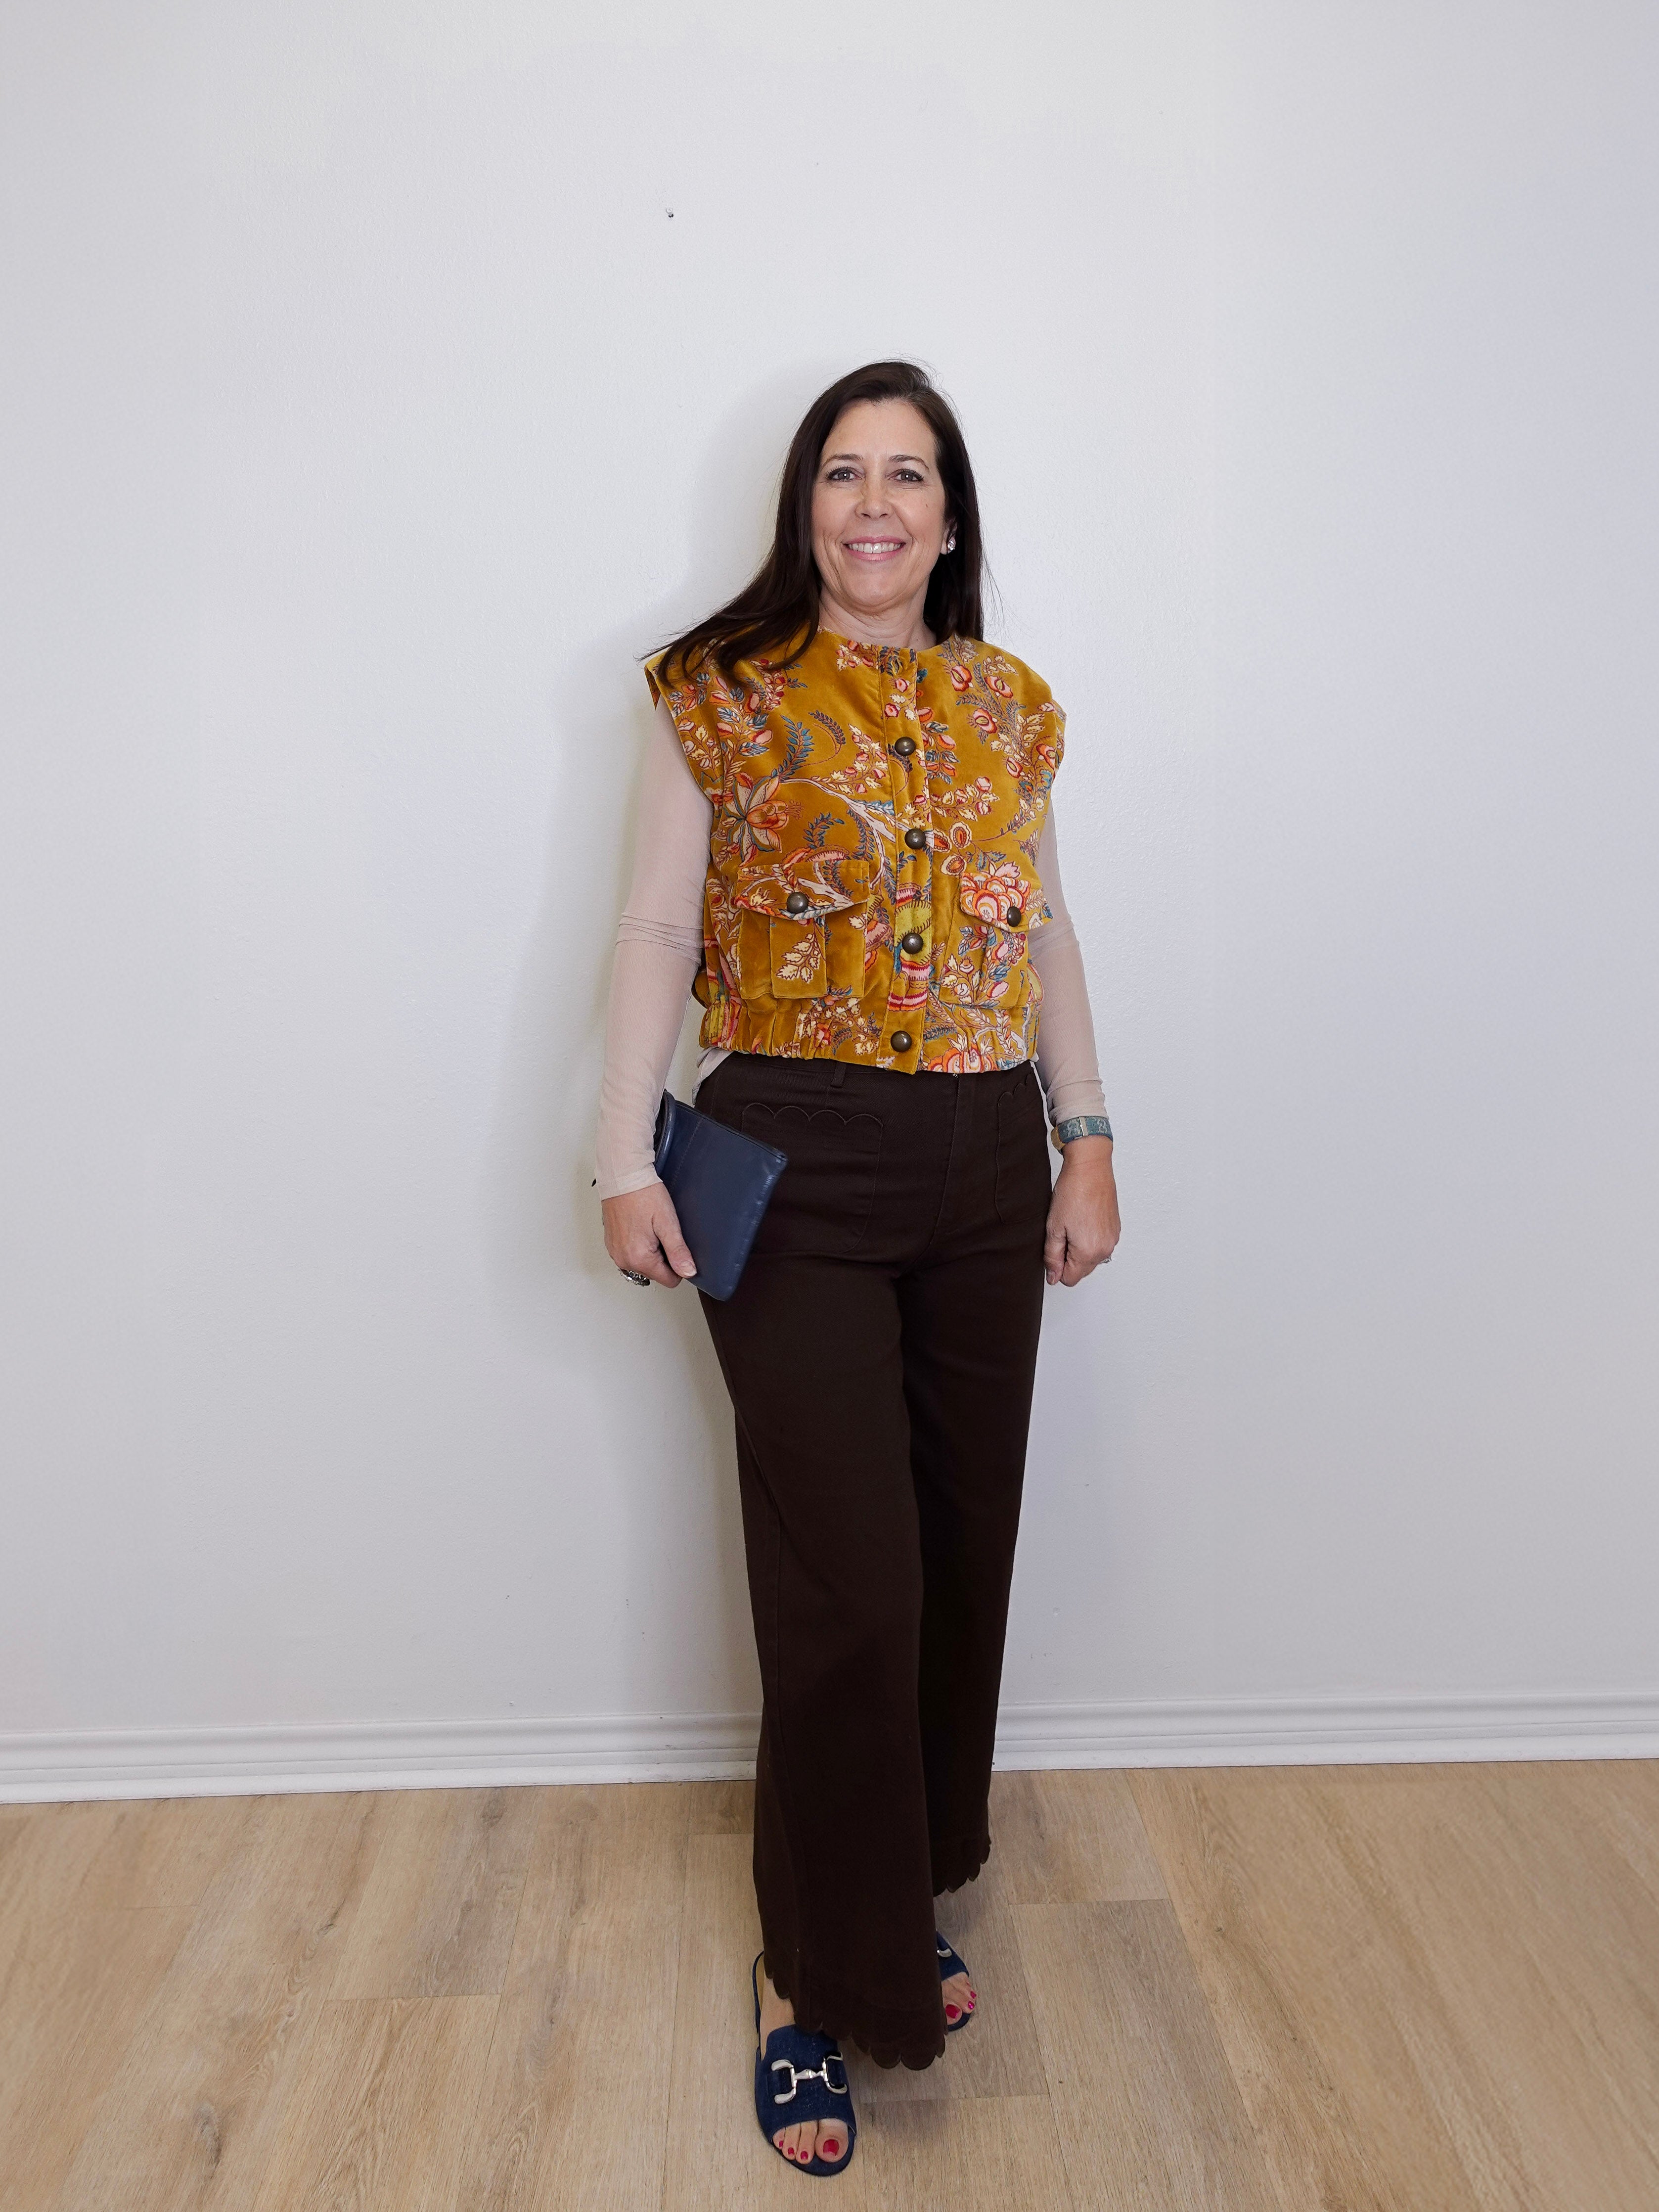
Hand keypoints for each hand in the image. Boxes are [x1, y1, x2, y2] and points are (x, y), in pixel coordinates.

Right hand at [601, 1181, 697, 1288]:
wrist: (622, 1177)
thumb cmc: (643, 1195)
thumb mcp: (668, 1223)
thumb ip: (678, 1251)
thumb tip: (688, 1272)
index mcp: (639, 1258)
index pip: (670, 1280)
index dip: (679, 1264)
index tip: (676, 1246)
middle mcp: (624, 1260)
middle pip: (656, 1273)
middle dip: (664, 1257)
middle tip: (662, 1232)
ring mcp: (616, 1252)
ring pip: (643, 1264)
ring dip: (651, 1251)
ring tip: (650, 1228)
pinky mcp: (612, 1245)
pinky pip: (631, 1254)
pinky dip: (639, 1245)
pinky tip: (641, 1227)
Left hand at [1043, 1136, 1119, 1286]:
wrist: (1090, 1169)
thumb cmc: (1072, 1193)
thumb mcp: (1053, 1227)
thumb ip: (1052, 1257)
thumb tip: (1054, 1277)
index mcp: (1088, 1252)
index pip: (1070, 1279)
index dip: (1057, 1266)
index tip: (1054, 1247)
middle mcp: (1105, 1249)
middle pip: (1082, 1271)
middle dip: (1069, 1258)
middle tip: (1062, 1233)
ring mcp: (1112, 1240)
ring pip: (1092, 1259)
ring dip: (1080, 1249)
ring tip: (1073, 1225)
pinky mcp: (1115, 1230)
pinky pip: (1101, 1246)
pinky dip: (1091, 1240)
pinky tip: (1083, 1221)